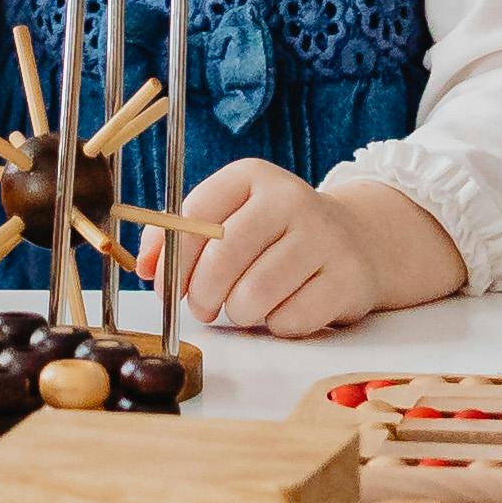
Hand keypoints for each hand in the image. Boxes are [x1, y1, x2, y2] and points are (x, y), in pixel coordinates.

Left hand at [169, 160, 466, 336]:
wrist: (356, 240)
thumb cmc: (275, 235)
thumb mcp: (231, 217)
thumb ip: (182, 237)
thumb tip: (145, 266)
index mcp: (252, 177)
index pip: (197, 215)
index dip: (174, 259)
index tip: (165, 288)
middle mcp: (291, 198)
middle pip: (225, 257)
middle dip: (203, 295)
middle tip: (204, 308)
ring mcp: (324, 237)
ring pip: (255, 295)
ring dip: (240, 313)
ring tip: (246, 306)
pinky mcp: (347, 278)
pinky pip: (291, 320)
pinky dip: (278, 325)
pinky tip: (285, 309)